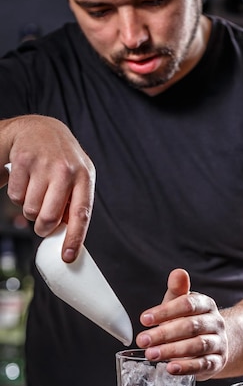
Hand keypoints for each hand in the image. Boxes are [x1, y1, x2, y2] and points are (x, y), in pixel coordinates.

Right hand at [4, 115, 94, 260]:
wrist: (39, 128)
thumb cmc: (61, 161)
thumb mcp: (77, 178)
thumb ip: (75, 204)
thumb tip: (70, 238)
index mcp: (85, 177)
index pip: (82, 213)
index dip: (74, 238)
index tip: (68, 257)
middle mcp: (66, 169)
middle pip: (49, 217)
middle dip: (43, 227)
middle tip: (43, 223)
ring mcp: (43, 164)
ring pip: (30, 209)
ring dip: (30, 208)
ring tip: (36, 192)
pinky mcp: (22, 160)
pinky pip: (15, 196)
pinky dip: (17, 195)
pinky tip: (26, 181)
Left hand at [136, 268, 227, 379]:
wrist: (216, 343)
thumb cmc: (192, 322)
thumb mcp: (182, 305)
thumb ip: (178, 291)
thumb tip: (177, 273)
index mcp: (206, 305)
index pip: (188, 304)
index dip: (165, 311)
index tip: (144, 319)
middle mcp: (215, 323)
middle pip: (191, 326)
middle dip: (164, 334)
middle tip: (143, 340)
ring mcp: (219, 343)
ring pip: (197, 346)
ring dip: (172, 350)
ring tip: (152, 354)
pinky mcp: (217, 362)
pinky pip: (203, 365)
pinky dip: (186, 367)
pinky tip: (170, 368)